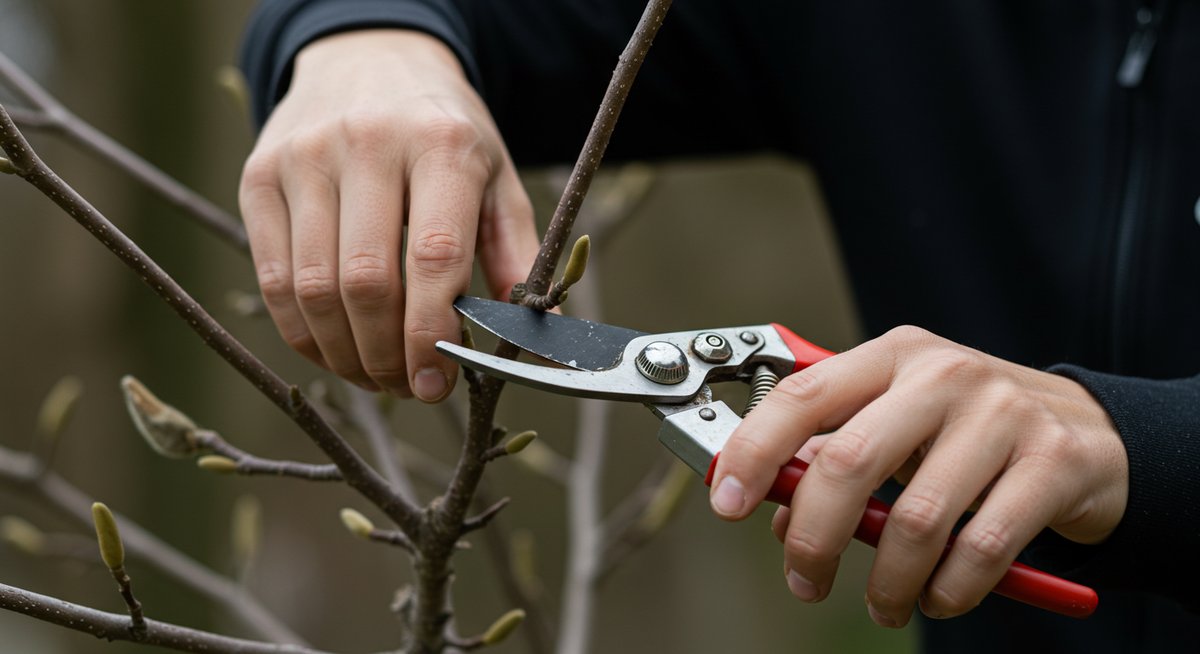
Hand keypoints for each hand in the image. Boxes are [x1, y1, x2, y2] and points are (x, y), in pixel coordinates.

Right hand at [239, 30, 538, 399]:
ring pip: (312, 288)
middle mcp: (366, 143)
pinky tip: (334, 350)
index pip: (433, 257)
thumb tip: (530, 334)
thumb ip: (515, 254)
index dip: (431, 335)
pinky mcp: (259, 176)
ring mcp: (303, 158)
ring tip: (374, 376)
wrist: (370, 58)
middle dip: (386, 355)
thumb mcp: (496, 176)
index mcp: (441, 144)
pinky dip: (302, 332)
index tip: (436, 383)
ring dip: (344, 354)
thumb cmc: (444, 131)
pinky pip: (272, 277)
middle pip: (365, 282)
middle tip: (407, 387)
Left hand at [708, 326, 1127, 626]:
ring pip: (917, 517)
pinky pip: (983, 546)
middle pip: (849, 460)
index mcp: (891, 357)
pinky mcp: (1054, 461)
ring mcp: (1002, 413)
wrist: (1090, 431)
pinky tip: (939, 598)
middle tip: (805, 581)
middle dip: (814, 538)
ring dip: (888, 581)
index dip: (754, 450)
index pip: (803, 396)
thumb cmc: (971, 430)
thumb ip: (836, 460)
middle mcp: (943, 374)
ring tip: (884, 605)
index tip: (726, 502)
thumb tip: (778, 516)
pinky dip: (950, 589)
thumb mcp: (898, 428)